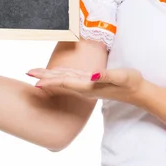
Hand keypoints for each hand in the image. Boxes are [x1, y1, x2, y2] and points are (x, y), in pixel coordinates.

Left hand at [26, 67, 144, 104]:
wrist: (137, 92)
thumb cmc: (131, 82)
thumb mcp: (122, 76)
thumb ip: (108, 76)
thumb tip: (93, 75)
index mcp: (90, 87)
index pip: (66, 83)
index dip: (50, 81)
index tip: (35, 81)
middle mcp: (85, 88)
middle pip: (60, 82)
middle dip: (44, 78)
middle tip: (27, 72)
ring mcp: (87, 86)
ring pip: (63, 80)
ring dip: (49, 77)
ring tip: (35, 73)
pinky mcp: (90, 82)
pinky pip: (71, 78)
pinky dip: (60, 75)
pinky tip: (55, 73)